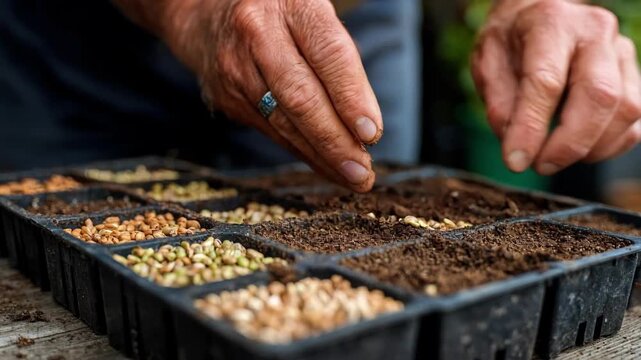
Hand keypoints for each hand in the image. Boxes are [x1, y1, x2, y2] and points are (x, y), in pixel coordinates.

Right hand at [153, 0, 381, 191]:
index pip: (328, 54)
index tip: (372, 133)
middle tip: (363, 173)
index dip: (351, 96)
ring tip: (354, 177)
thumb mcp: (312, 14)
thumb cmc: (280, 16)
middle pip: (301, 97)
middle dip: (336, 141)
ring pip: (285, 123)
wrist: (206, 18)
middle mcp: (258, 34)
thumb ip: (338, 57)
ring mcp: (237, 69)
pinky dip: (303, 153)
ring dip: (322, 156)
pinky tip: (327, 166)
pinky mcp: (228, 98)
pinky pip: (273, 132)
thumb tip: (365, 124)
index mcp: (290, 4)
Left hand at [472, 0, 640, 174]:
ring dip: (590, 148)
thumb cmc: (511, 40)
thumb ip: (498, 102)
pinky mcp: (633, 75)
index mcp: (551, 23)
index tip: (514, 160)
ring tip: (554, 156)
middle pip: (599, 96)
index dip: (531, 127)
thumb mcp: (486, 62)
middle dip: (569, 144)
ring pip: (625, 111)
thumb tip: (516, 145)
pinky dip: (608, 146)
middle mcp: (595, 32)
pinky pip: (635, 122)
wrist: (537, 15)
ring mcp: (621, 52)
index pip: (546, 81)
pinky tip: (579, 150)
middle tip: (539, 165)